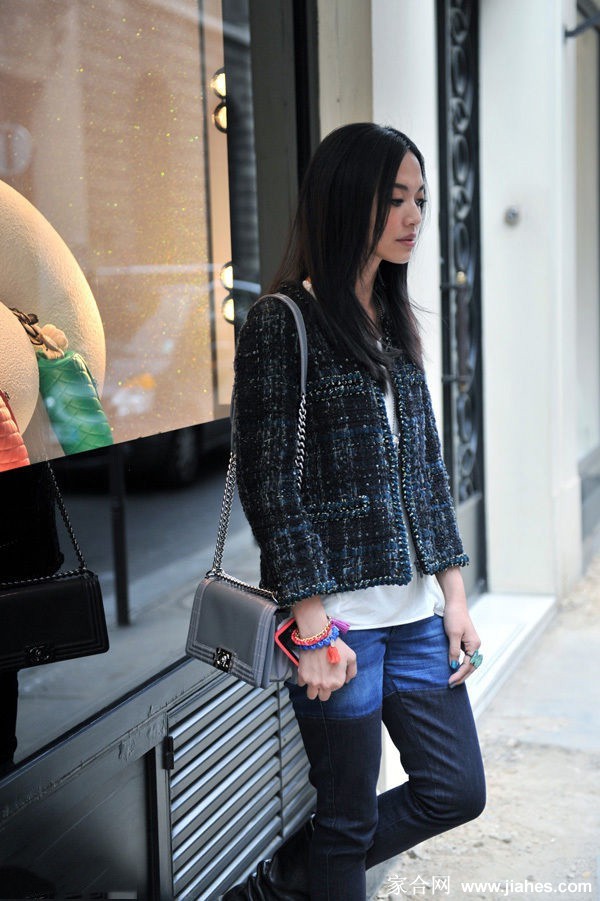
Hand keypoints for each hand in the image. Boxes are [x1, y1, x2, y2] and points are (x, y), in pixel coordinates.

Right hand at [292, 596, 356, 700]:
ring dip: (313, 688)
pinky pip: (301, 684)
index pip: (335, 690)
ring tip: (314, 678)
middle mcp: (325, 685)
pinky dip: (304, 679)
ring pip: (311, 695)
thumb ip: (352, 671)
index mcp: (337, 682)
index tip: (331, 672)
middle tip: (323, 678)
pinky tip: (308, 671)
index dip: (333, 681)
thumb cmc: (335, 645)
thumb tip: (347, 680)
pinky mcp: (302, 676)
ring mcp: (312, 681)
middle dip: (323, 690)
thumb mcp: (351, 656)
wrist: (318, 636)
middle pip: (323, 697)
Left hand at [436, 566, 481, 686]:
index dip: (459, 674)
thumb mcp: (453, 634)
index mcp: (475, 645)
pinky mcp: (465, 641)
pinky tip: (454, 669)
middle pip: (471, 666)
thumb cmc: (454, 617)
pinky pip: (465, 657)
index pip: (468, 665)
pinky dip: (461, 665)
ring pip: (469, 663)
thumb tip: (453, 665)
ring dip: (462, 672)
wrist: (454, 603)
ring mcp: (471, 644)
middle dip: (462, 676)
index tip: (450, 681)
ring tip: (454, 681)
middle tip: (451, 685)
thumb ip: (453, 651)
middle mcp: (475, 646)